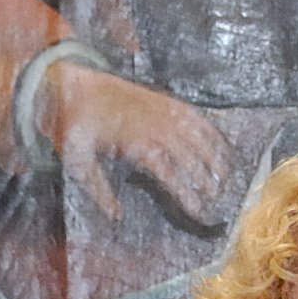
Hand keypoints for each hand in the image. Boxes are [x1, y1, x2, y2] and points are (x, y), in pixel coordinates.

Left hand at [49, 65, 241, 228]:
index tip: (196, 208)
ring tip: (225, 175)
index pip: (169, 171)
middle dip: (204, 177)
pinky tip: (218, 143)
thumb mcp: (77, 159)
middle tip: (214, 196)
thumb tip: (116, 215)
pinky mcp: (162, 99)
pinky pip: (194, 115)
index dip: (185, 191)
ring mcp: (160, 109)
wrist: (72, 83)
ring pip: (197, 135)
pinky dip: (209, 130)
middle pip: (188, 155)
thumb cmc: (74, 123)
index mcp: (134, 141)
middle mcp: (153, 124)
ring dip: (213, 155)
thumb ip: (97, 189)